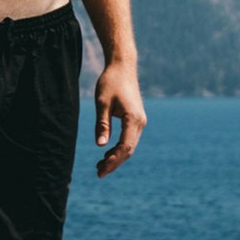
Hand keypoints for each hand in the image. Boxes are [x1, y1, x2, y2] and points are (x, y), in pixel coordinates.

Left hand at [93, 59, 145, 176]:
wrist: (123, 67)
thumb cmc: (111, 82)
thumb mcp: (102, 103)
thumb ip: (102, 124)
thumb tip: (100, 145)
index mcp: (133, 119)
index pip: (124, 147)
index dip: (113, 161)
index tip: (101, 170)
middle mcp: (140, 122)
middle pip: (129, 150)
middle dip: (114, 163)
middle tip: (98, 173)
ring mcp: (139, 121)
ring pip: (130, 146)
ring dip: (116, 157)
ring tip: (100, 166)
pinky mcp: (136, 119)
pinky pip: (129, 139)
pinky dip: (119, 148)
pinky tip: (107, 153)